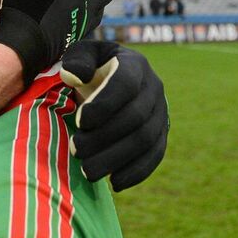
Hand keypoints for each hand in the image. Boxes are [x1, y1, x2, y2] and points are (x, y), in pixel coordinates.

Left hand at [60, 40, 167, 191]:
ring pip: (145, 140)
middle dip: (104, 137)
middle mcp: (154, 88)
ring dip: (116, 159)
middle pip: (135, 117)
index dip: (105, 105)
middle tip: (76, 150)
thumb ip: (77, 60)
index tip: (80, 121)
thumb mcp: (81, 54)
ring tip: (88, 171)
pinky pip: (155, 155)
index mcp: (135, 65)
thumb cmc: (90, 66)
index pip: (125, 85)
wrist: (109, 78)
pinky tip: (114, 183)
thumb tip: (75, 76)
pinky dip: (136, 172)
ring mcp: (161, 112)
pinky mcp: (162, 134)